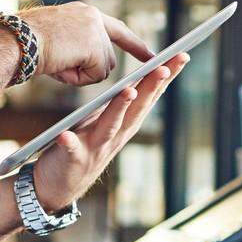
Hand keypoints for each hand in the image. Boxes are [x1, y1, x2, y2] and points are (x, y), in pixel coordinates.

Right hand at [19, 2, 154, 85]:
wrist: (14, 41)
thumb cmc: (25, 44)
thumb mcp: (58, 40)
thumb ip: (79, 47)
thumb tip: (94, 67)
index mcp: (84, 13)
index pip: (117, 29)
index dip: (134, 44)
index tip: (151, 56)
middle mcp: (93, 17)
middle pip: (107, 59)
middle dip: (88, 70)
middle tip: (60, 64)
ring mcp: (95, 30)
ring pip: (102, 69)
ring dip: (80, 74)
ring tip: (56, 62)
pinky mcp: (95, 46)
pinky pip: (96, 76)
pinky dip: (77, 79)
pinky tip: (60, 66)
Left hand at [30, 53, 187, 210]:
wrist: (60, 186)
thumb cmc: (83, 147)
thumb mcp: (105, 123)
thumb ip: (119, 105)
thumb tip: (136, 79)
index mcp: (124, 124)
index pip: (149, 97)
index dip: (166, 77)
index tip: (181, 56)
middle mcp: (116, 136)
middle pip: (137, 109)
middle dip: (151, 87)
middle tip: (164, 67)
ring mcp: (96, 149)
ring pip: (111, 126)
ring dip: (120, 109)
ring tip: (128, 91)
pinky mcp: (73, 160)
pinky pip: (72, 150)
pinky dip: (70, 142)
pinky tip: (65, 135)